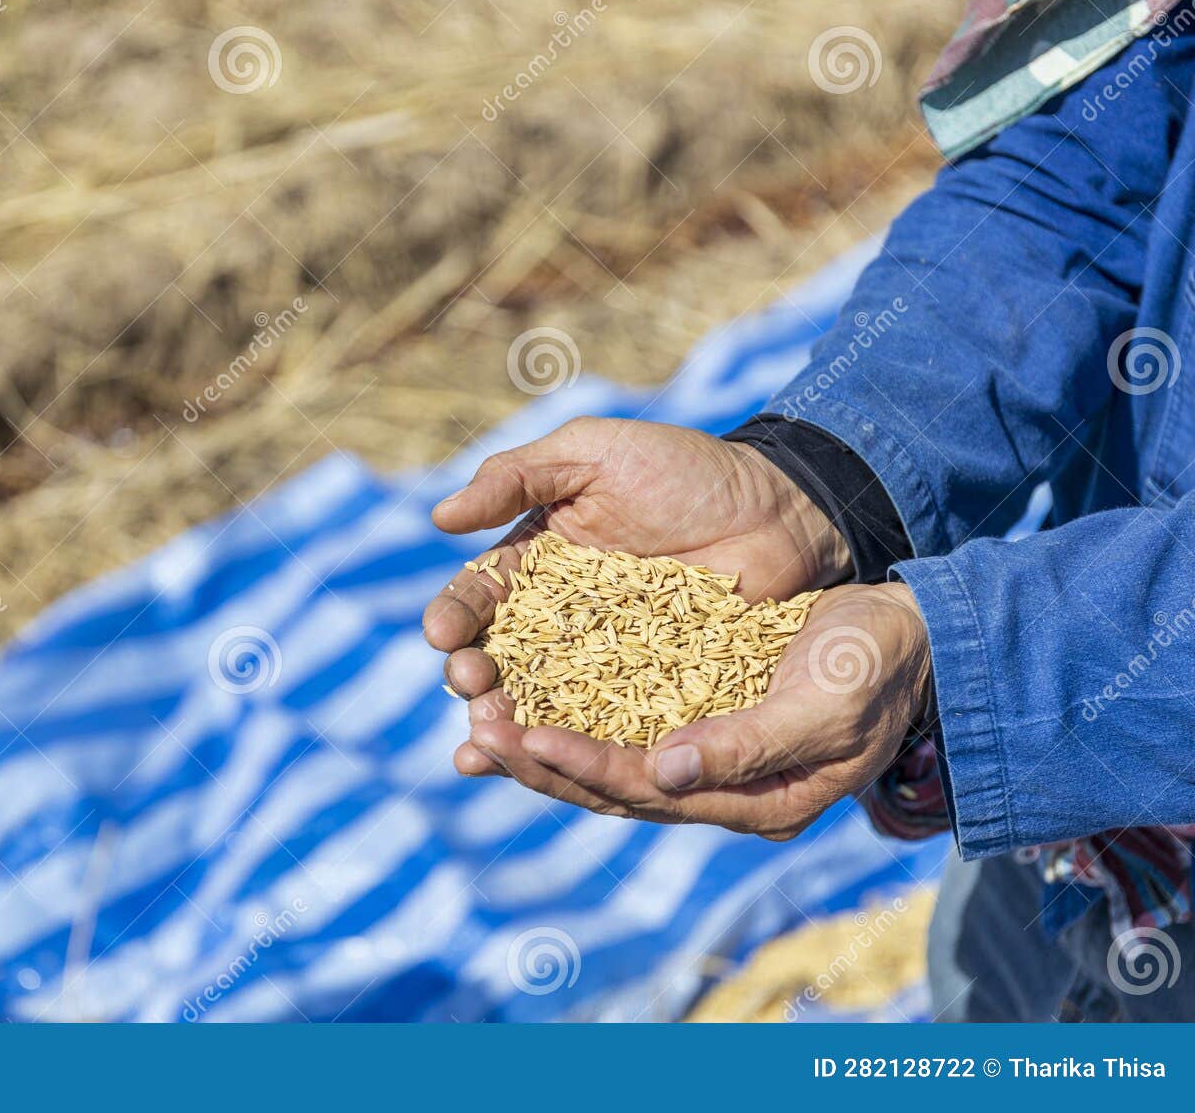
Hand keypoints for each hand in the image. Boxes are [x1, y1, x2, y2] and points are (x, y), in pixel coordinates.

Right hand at [421, 416, 849, 777]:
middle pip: (500, 658)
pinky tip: (550, 768)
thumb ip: (518, 476)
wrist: (782, 507)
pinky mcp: (651, 699)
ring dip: (510, 724)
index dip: (456, 615)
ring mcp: (604, 665)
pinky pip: (607, 727)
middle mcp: (559, 621)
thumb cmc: (685, 470)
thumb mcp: (593, 454)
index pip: (480, 595)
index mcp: (535, 563)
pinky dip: (574, 751)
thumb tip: (440, 516)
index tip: (443, 632)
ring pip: (543, 702)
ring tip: (489, 738)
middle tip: (470, 683)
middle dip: (474, 676)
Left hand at [460, 582, 932, 840]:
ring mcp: (707, 758)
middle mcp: (720, 790)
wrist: (908, 634)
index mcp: (755, 802)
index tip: (521, 736)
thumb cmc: (876, 664)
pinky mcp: (695, 716)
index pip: (648, 793)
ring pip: (608, 761)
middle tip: (474, 737)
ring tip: (478, 724)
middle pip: (612, 789)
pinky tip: (525, 694)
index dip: (582, 766)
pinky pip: (621, 723)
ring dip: (543, 747)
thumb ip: (750, 742)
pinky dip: (572, 712)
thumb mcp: (825, 703)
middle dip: (540, 766)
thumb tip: (665, 773)